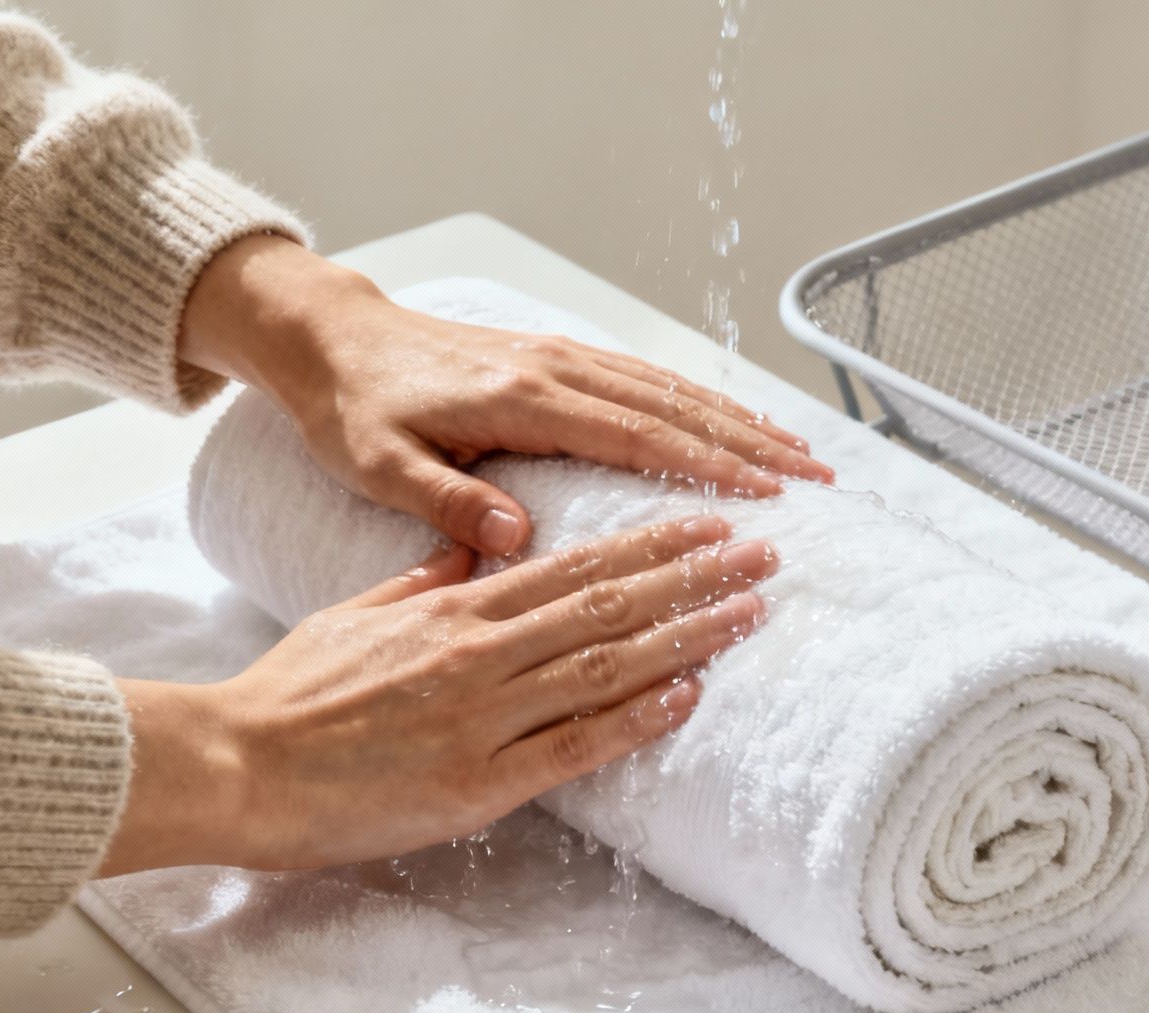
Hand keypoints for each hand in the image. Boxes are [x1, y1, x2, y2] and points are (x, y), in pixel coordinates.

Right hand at [99, 516, 776, 874]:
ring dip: (685, 637)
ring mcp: (483, 718)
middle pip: (608, 606)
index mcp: (455, 610)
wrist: (234, 763)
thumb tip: (472, 548)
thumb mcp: (360, 610)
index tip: (709, 521)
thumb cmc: (292, 691)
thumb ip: (426, 578)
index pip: (575, 565)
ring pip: (604, 665)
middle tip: (765, 554)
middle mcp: (480, 653)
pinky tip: (689, 696)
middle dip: (693, 577)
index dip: (651, 543)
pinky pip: (572, 747)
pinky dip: (635, 719)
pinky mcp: (477, 784)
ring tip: (749, 613)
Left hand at [176, 235, 832, 556]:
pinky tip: (736, 426)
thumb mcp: (376, 464)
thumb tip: (518, 539)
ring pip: (673, 388)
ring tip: (802, 455)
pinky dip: (704, 403)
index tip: (764, 495)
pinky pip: (649, 379)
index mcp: (522, 398)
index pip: (636, 435)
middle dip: (753, 442)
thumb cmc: (351, 409)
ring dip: (741, 421)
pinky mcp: (560, 357)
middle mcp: (556, 368)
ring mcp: (564, 356)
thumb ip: (445, 501)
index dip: (706, 465)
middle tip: (818, 479)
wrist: (330, 338)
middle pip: (676, 406)